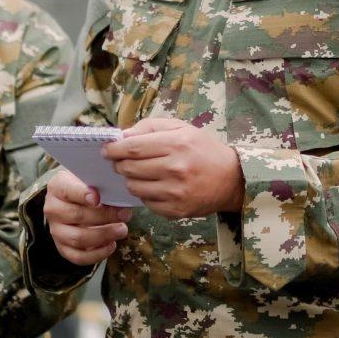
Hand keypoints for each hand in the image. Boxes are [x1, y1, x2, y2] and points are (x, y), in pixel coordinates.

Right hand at [44, 167, 132, 267]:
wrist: (74, 199)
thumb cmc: (86, 185)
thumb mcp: (90, 177)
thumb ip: (101, 183)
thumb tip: (118, 194)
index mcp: (57, 187)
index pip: (68, 190)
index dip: (83, 194)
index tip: (98, 198)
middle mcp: (53, 209)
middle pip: (77, 216)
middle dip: (104, 216)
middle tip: (125, 214)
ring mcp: (56, 230)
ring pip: (78, 238)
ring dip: (104, 235)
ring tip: (122, 230)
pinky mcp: (62, 247)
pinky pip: (78, 257)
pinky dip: (98, 254)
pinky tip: (111, 244)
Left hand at [106, 117, 244, 218]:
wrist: (232, 179)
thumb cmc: (204, 150)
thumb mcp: (182, 128)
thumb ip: (151, 127)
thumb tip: (122, 136)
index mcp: (176, 144)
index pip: (132, 147)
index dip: (114, 149)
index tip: (106, 150)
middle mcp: (175, 168)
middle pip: (129, 168)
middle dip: (119, 164)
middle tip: (119, 162)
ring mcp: (175, 192)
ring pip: (134, 187)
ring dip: (131, 180)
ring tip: (139, 174)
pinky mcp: (176, 210)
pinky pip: (146, 203)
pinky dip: (145, 194)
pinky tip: (154, 187)